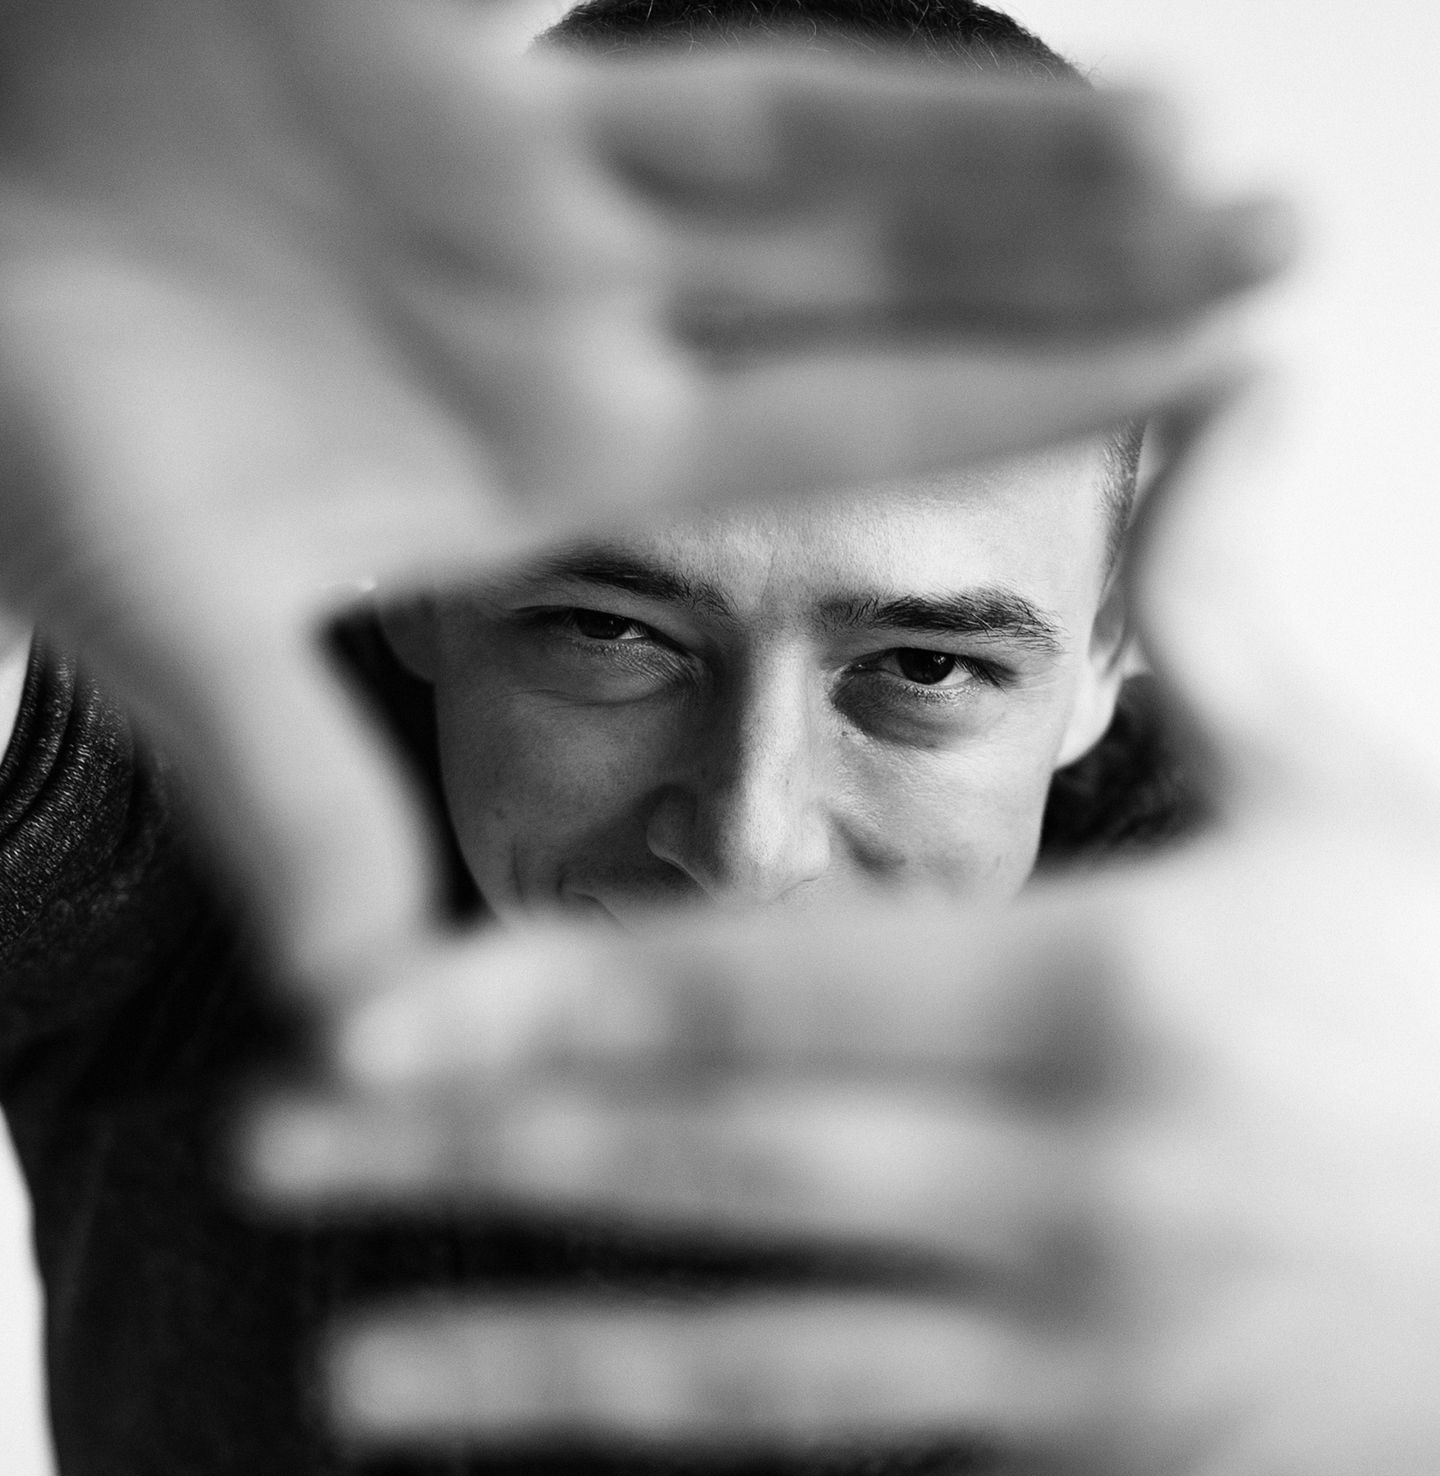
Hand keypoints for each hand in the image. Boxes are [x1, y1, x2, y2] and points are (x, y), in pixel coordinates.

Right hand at [0, 0, 1284, 995]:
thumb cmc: (18, 420)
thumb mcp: (169, 625)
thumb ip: (291, 800)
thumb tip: (377, 1033)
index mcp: (541, 456)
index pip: (830, 452)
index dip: (1014, 430)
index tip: (1197, 425)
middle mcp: (575, 319)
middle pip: (881, 304)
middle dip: (1080, 294)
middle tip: (1291, 281)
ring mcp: (537, 183)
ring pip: (826, 171)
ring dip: (1019, 175)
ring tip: (1226, 181)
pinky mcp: (473, 59)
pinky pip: (707, 62)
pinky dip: (865, 82)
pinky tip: (1029, 86)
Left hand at [246, 387, 1439, 1475]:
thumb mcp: (1369, 776)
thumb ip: (1250, 594)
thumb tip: (1239, 377)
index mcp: (1103, 985)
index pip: (765, 983)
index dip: (555, 995)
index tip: (376, 1009)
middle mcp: (1068, 1178)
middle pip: (718, 1165)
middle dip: (479, 1157)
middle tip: (277, 1155)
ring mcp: (1095, 1350)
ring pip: (778, 1372)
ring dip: (556, 1374)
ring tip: (361, 1390)